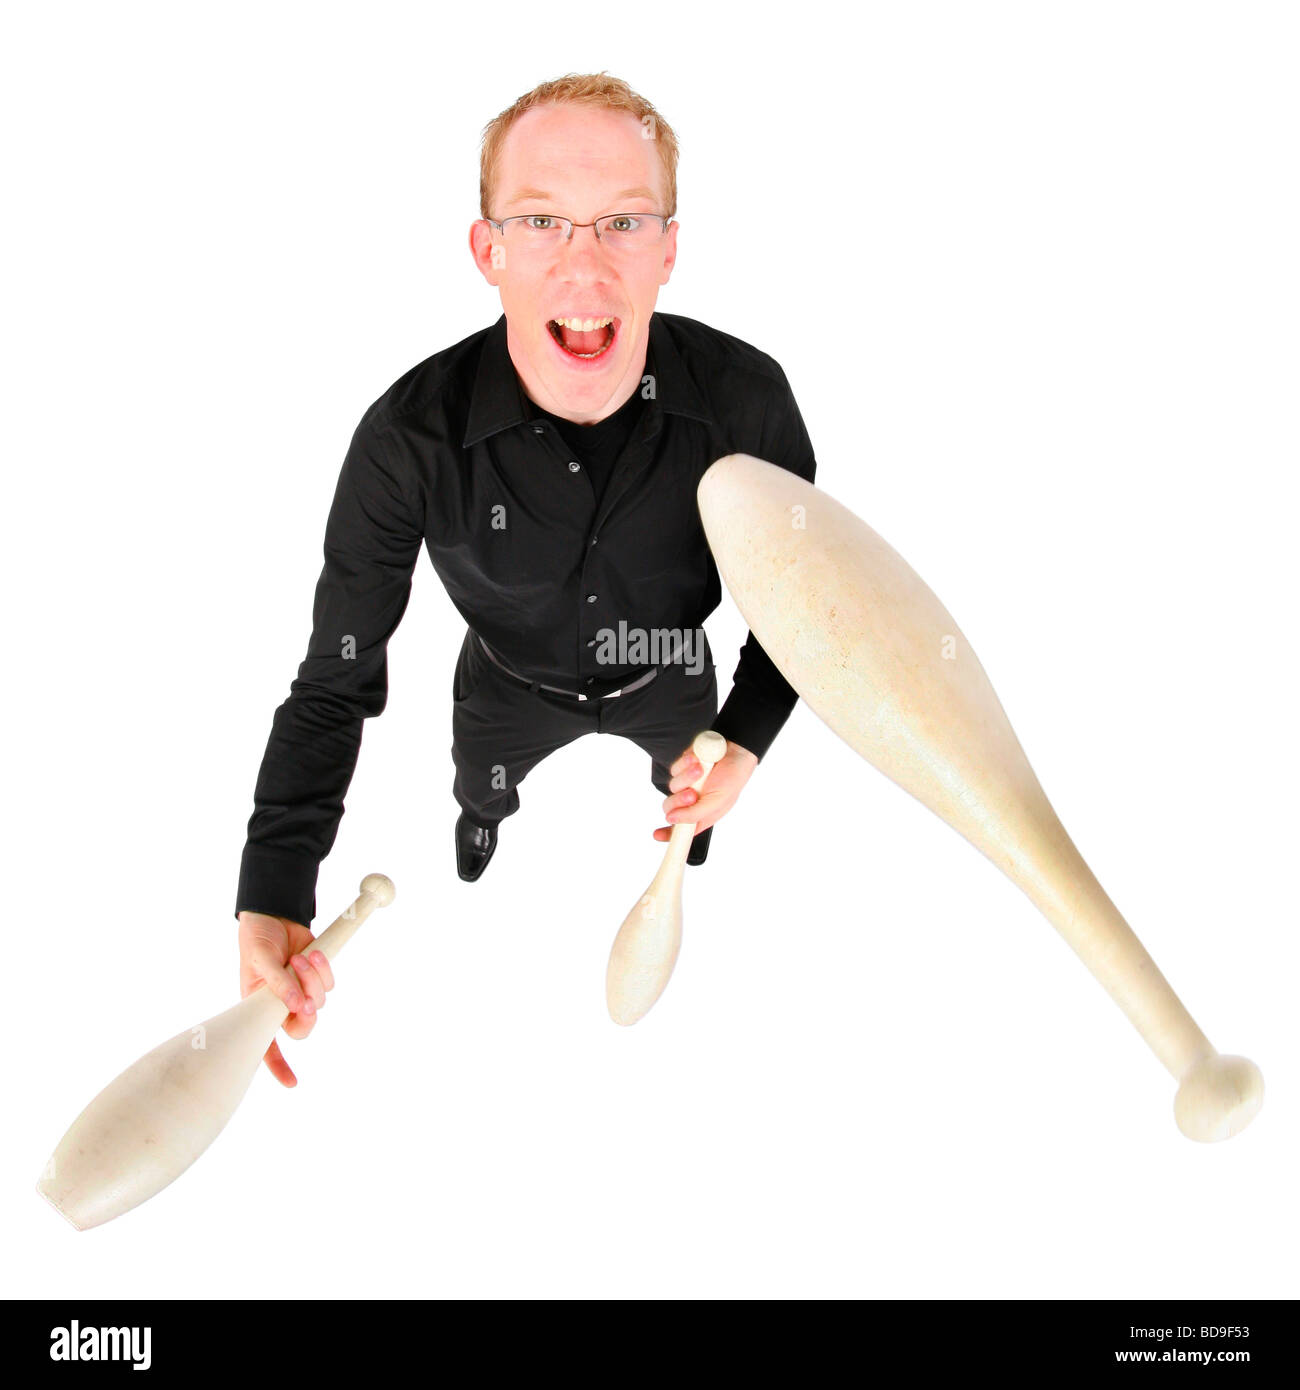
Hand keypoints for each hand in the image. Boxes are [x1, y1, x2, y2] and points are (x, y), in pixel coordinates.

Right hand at [237, 910, 334, 1087]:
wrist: (274, 915)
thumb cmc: (257, 942)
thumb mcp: (261, 962)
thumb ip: (278, 984)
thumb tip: (297, 1006)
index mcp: (259, 1009)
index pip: (266, 1046)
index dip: (279, 1066)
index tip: (292, 1082)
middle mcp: (281, 1005)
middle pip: (304, 1027)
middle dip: (308, 1013)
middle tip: (306, 998)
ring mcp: (301, 990)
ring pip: (319, 1001)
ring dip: (313, 980)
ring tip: (299, 958)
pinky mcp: (316, 975)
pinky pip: (329, 983)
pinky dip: (324, 970)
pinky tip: (313, 954)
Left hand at [653, 739, 758, 842]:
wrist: (736, 751)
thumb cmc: (733, 779)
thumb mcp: (717, 801)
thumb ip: (695, 814)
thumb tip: (671, 819)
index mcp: (702, 814)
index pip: (681, 829)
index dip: (668, 834)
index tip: (657, 835)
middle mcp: (692, 801)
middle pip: (670, 807)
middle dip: (679, 801)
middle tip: (691, 794)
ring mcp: (686, 784)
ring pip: (672, 787)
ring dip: (686, 778)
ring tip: (700, 770)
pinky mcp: (683, 768)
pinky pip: (674, 769)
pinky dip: (685, 764)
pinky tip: (697, 759)